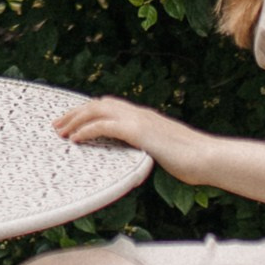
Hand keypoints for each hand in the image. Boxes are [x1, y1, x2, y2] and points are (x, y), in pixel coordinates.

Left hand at [54, 94, 211, 184]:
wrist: (207, 158)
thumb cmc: (190, 160)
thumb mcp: (163, 152)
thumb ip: (148, 150)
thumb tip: (140, 160)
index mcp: (144, 117)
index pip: (110, 106)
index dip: (89, 110)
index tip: (73, 120)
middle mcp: (139, 114)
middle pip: (99, 104)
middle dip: (76, 112)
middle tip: (58, 124)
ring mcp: (139, 120)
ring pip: (98, 110)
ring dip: (75, 119)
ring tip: (60, 130)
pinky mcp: (139, 131)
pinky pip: (105, 126)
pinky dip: (87, 130)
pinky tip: (76, 139)